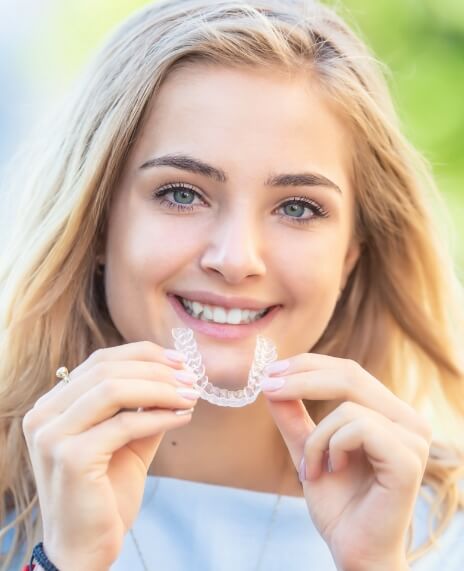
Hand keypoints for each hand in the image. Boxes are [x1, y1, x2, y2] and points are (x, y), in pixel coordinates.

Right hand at [22, 341, 198, 570]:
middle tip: (191, 379)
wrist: (85, 549)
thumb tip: (177, 376)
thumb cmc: (105, 494)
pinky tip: (183, 417)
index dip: (143, 354)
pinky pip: (125, 424)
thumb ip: (143, 407)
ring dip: (161, 389)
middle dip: (157, 370)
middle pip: (107, 369)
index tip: (179, 360)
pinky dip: (160, 416)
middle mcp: (43, 415)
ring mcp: (52, 435)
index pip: (100, 361)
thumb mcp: (127, 440)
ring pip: (114, 389)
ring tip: (191, 396)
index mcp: (53, 405)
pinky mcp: (71, 458)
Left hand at [260, 354, 430, 570]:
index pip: (348, 371)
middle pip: (350, 374)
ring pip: (347, 406)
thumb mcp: (307, 449)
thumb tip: (272, 381)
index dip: (308, 365)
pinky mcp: (408, 459)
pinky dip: (332, 447)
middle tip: (269, 387)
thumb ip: (293, 417)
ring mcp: (413, 438)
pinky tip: (333, 471)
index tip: (271, 371)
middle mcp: (407, 420)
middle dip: (301, 378)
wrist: (353, 549)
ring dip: (316, 438)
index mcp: (389, 413)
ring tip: (311, 468)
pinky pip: (359, 427)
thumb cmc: (338, 503)